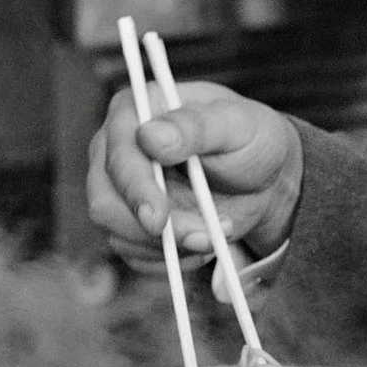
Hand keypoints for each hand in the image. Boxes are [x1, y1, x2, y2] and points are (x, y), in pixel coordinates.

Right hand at [86, 81, 302, 276]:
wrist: (262, 179)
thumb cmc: (249, 140)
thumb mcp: (238, 125)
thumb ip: (196, 126)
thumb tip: (150, 136)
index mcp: (136, 110)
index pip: (117, 153)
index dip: (135, 188)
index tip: (159, 218)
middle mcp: (116, 149)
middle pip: (105, 200)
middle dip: (155, 228)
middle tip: (205, 238)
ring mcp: (118, 189)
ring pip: (117, 232)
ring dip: (170, 244)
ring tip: (215, 235)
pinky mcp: (127, 222)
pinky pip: (134, 253)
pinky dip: (172, 257)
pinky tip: (203, 241)